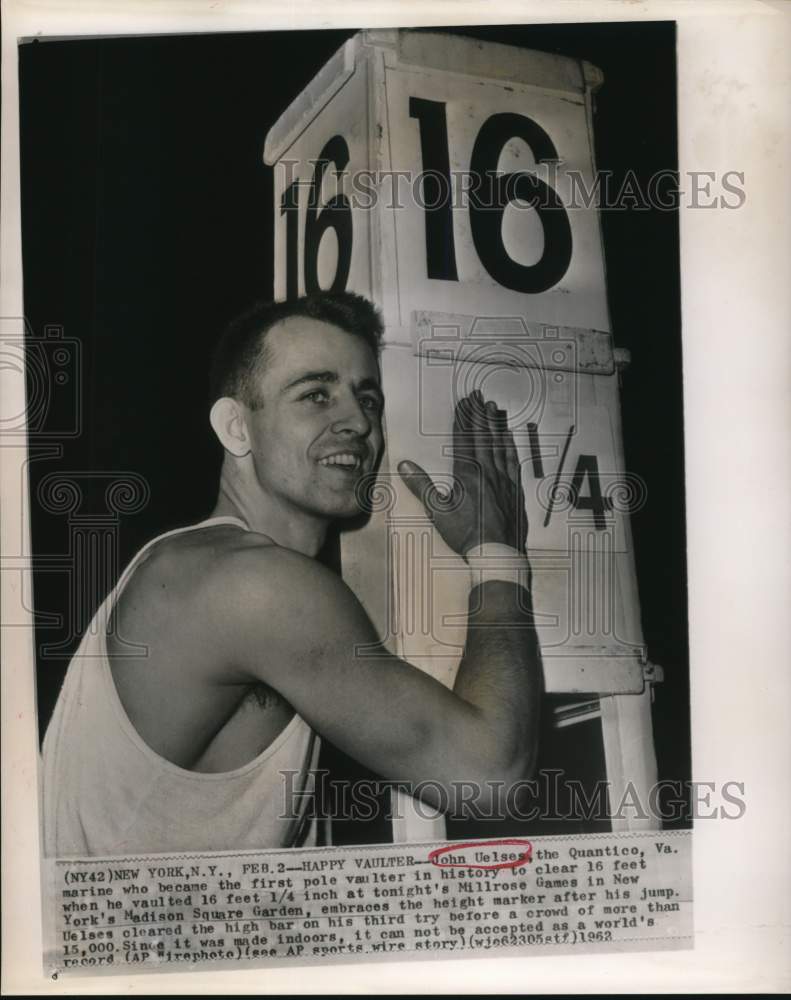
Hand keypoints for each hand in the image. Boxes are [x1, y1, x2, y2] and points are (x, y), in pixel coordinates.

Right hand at [398, 390, 526, 557]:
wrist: (497, 553)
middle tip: (479, 396)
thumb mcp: (437, 511)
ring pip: (499, 445)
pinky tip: (509, 437)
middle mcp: (487, 471)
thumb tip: (405, 465)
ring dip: (495, 425)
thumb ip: (421, 486)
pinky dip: (510, 446)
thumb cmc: (466, 534)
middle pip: (483, 437)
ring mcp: (504, 479)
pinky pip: (513, 460)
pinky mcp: (515, 489)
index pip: (464, 440)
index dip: (462, 420)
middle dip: (479, 414)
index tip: (462, 403)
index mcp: (467, 474)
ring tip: (493, 408)